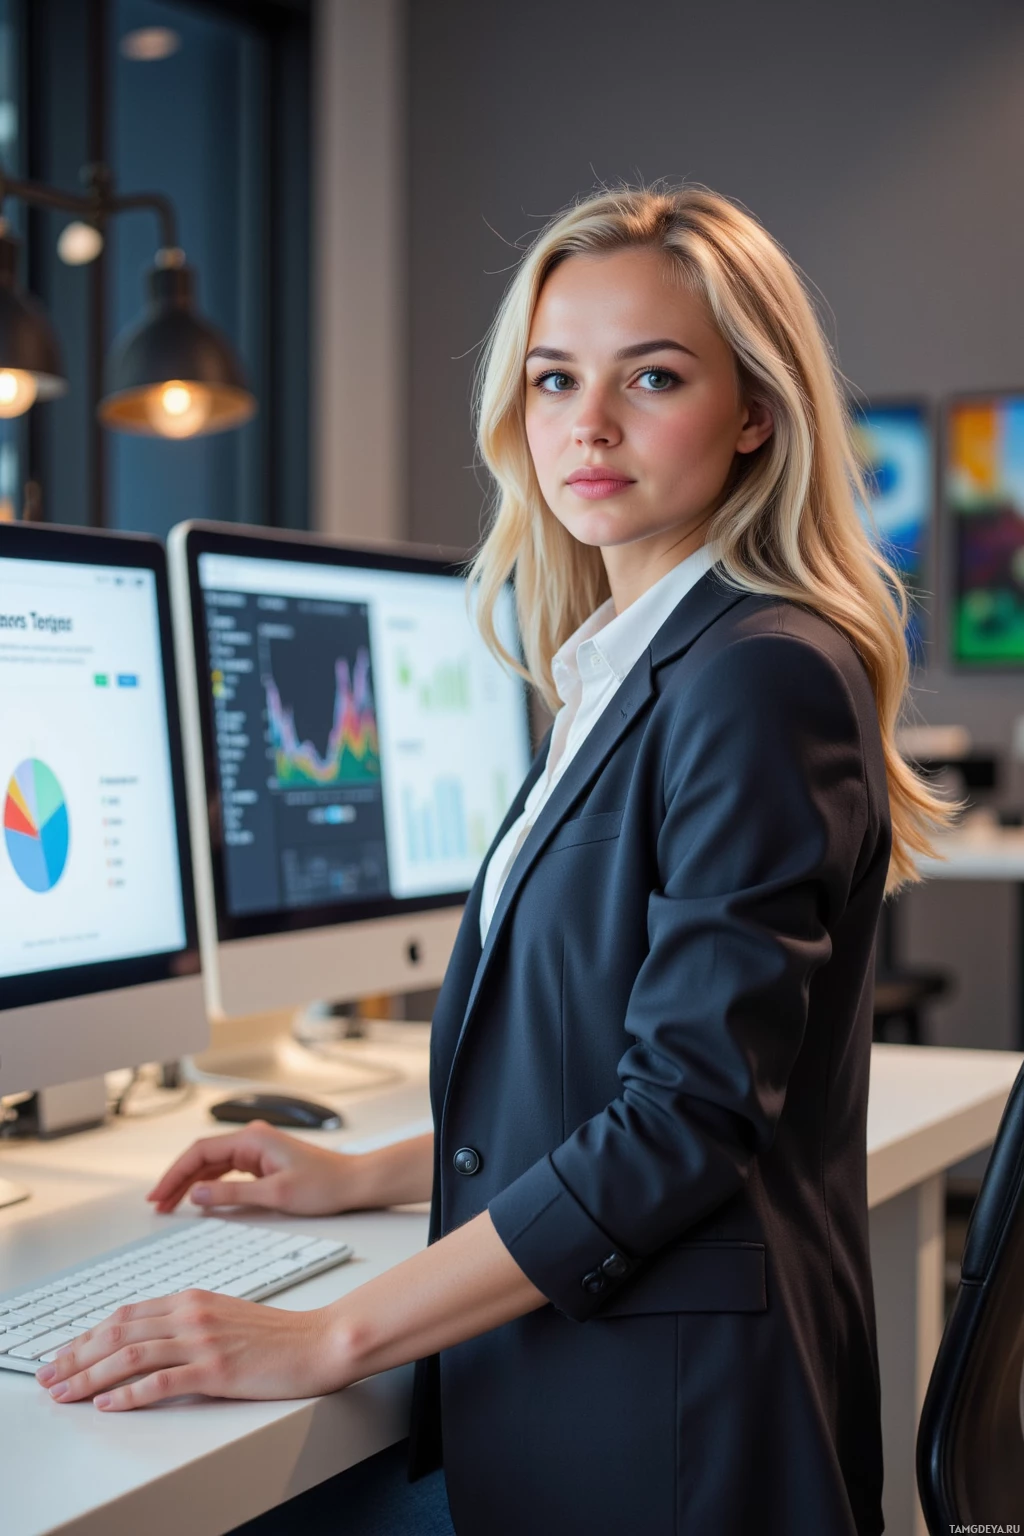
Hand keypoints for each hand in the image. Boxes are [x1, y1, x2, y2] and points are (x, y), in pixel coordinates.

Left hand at [35, 1291, 345, 1410]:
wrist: (316, 1341)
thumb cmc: (274, 1334)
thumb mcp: (223, 1315)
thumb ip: (186, 1321)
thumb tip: (146, 1338)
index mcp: (191, 1299)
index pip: (125, 1314)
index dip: (87, 1335)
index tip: (64, 1353)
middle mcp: (191, 1314)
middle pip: (118, 1331)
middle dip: (76, 1355)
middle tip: (49, 1375)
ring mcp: (202, 1341)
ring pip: (131, 1355)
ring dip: (90, 1376)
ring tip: (66, 1392)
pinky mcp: (215, 1369)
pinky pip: (160, 1382)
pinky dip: (128, 1394)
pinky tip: (108, 1404)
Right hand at [146, 1120, 358, 1215]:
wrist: (353, 1183)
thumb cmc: (324, 1185)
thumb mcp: (275, 1194)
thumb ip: (233, 1195)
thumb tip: (197, 1195)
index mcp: (252, 1139)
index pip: (200, 1152)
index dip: (175, 1174)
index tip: (159, 1195)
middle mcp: (252, 1139)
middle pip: (202, 1156)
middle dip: (177, 1179)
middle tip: (158, 1204)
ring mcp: (257, 1150)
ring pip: (213, 1164)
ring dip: (191, 1183)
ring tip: (170, 1205)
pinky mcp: (262, 1162)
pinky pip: (227, 1170)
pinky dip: (210, 1184)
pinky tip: (199, 1199)